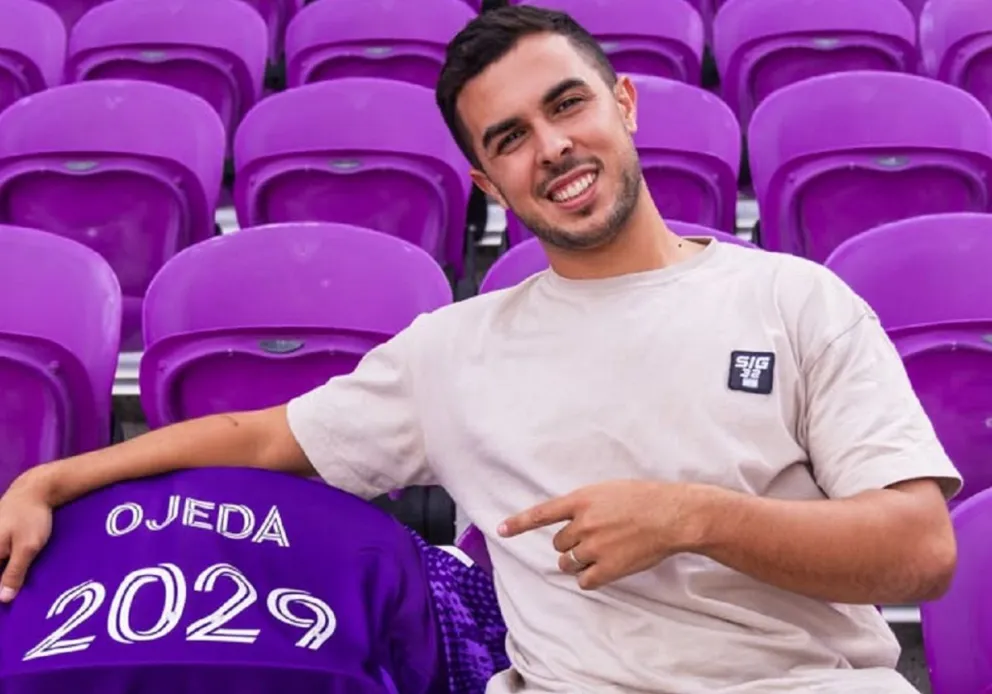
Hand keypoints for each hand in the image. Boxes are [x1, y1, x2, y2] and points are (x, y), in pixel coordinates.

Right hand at [0, 468, 54, 601]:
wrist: (35, 489)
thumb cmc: (32, 517)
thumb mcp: (28, 547)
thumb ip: (15, 573)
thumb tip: (3, 600)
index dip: (0, 590)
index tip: (8, 601)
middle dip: (3, 581)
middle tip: (14, 597)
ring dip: (5, 575)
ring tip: (15, 587)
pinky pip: (0, 557)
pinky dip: (6, 566)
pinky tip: (14, 573)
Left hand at [498, 480, 707, 589]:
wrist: (673, 516)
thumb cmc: (646, 498)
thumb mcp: (609, 490)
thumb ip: (587, 504)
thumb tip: (572, 518)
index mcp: (581, 500)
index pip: (541, 513)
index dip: (519, 523)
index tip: (500, 530)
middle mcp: (583, 524)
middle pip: (558, 543)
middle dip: (571, 544)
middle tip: (595, 538)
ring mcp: (594, 547)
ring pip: (569, 563)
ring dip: (579, 561)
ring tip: (603, 552)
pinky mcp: (607, 568)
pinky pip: (584, 580)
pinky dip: (591, 577)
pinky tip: (607, 567)